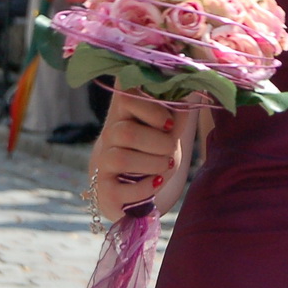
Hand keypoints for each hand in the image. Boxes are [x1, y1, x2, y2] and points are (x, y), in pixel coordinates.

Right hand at [90, 91, 184, 219]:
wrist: (130, 186)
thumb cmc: (152, 151)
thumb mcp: (166, 130)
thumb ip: (175, 114)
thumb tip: (186, 98)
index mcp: (122, 114)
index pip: (125, 96)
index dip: (152, 109)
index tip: (169, 123)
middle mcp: (107, 136)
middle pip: (127, 133)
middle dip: (159, 143)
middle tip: (170, 149)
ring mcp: (102, 163)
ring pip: (122, 159)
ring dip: (153, 164)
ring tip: (165, 165)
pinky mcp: (103, 191)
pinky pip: (120, 189)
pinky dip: (146, 187)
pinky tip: (156, 182)